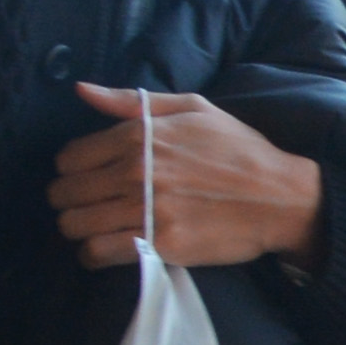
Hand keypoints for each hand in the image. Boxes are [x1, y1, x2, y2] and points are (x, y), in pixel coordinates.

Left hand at [56, 87, 327, 274]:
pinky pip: (98, 252)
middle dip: (70, 200)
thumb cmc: (238, 150)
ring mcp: (145, 210)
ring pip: (74, 225)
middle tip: (90, 205)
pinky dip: (93, 254)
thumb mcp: (193, 108)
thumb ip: (132, 101)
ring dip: (79, 228)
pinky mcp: (158, 243)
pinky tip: (105, 249)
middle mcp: (135, 172)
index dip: (73, 170)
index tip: (89, 177)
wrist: (281, 197)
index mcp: (138, 137)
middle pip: (64, 194)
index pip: (69, 158)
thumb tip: (81, 90)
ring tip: (96, 227)